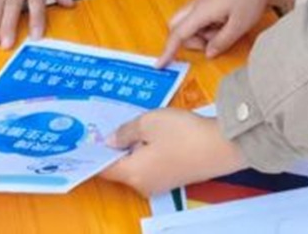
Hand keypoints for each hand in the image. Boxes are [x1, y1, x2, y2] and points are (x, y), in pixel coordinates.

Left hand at [101, 109, 245, 196]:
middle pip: (119, 168)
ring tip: (131, 126)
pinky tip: (151, 134)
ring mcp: (160, 183)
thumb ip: (125, 132)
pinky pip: (151, 166)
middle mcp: (143, 185)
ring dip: (132, 148)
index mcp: (133, 173)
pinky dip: (146, 151)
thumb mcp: (149, 122)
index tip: (84, 140)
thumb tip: (111, 141)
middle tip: (106, 126)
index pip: (103, 169)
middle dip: (113, 148)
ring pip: (136, 165)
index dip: (93, 154)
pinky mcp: (174, 178)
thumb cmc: (183, 133)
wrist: (222, 145)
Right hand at [159, 0, 278, 67]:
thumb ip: (222, 42)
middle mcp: (197, 5)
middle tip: (209, 45)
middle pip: (178, 27)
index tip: (160, 64)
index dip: (168, 51)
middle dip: (188, 41)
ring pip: (189, 22)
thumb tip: (209, 53)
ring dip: (202, 33)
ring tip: (225, 30)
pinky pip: (200, 15)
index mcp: (201, 12)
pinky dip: (208, 24)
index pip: (178, 35)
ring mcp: (202, 0)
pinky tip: (226, 22)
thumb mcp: (239, 24)